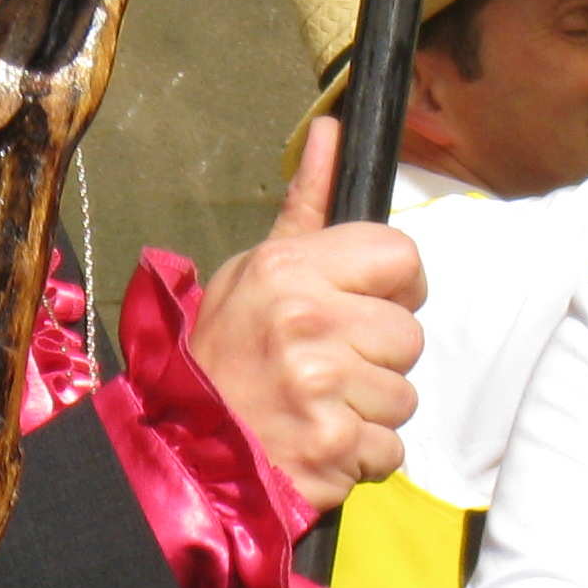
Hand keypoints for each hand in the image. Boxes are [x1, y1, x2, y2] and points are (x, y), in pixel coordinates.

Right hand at [184, 115, 425, 512]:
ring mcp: (322, 387)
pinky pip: (390, 449)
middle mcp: (309, 322)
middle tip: (324, 369)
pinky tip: (318, 442)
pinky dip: (361, 455)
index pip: (400, 257)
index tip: (364, 308)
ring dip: (370, 410)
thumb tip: (332, 132)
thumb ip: (305, 209)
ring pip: (405, 396)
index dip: (394, 288)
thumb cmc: (221, 354)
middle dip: (376, 357)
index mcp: (290, 270)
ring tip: (316, 407)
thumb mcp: (250, 272)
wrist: (178, 448)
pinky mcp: (333, 446)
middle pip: (409, 334)